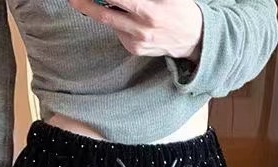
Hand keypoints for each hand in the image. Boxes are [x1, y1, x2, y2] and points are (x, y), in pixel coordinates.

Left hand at [68, 0, 202, 60]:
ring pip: (109, 21)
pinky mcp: (135, 50)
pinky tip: (121, 14)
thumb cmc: (180, 8)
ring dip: (95, 9)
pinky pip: (118, 31)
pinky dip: (114, 20)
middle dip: (87, 3)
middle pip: (106, 11)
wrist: (194, 38)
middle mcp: (144, 25)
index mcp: (152, 8)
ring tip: (84, 1)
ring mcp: (138, 40)